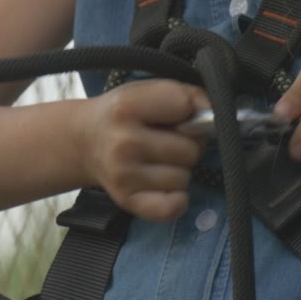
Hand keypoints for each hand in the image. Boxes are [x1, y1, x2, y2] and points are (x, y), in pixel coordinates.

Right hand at [79, 79, 209, 221]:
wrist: (83, 141)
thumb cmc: (123, 114)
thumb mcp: (145, 91)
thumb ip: (184, 96)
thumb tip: (217, 118)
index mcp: (128, 106)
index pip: (186, 105)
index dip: (192, 110)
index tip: (180, 113)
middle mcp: (124, 142)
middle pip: (191, 149)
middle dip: (187, 145)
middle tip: (168, 140)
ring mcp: (124, 175)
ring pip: (184, 178)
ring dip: (179, 171)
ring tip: (159, 160)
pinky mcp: (126, 200)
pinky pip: (171, 208)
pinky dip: (177, 200)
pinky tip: (166, 187)